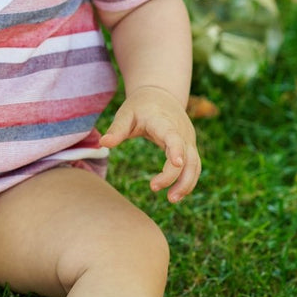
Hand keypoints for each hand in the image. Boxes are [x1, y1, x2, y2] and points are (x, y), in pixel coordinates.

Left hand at [99, 86, 200, 201]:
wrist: (161, 96)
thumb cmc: (140, 107)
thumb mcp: (125, 114)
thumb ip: (116, 129)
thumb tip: (102, 144)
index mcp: (164, 123)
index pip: (174, 137)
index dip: (177, 150)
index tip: (176, 163)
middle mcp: (181, 132)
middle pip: (188, 156)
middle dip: (178, 177)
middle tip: (159, 192)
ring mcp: (188, 140)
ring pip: (195, 164)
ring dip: (187, 183)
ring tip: (172, 200)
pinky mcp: (190, 147)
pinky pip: (194, 166)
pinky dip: (188, 180)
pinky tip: (176, 194)